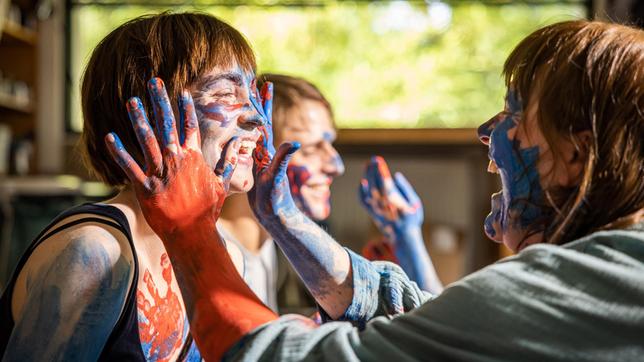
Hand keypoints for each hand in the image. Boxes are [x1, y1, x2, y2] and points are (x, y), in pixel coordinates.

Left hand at [105, 77, 240, 237]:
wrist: (192, 233)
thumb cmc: (207, 210)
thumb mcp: (222, 184)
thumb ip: (227, 162)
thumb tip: (238, 144)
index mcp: (195, 157)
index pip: (190, 126)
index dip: (185, 108)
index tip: (182, 92)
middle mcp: (177, 159)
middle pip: (166, 124)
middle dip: (160, 101)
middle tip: (153, 82)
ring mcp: (160, 172)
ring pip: (147, 139)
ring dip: (138, 118)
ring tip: (132, 101)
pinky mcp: (145, 186)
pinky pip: (129, 165)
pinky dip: (119, 151)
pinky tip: (110, 136)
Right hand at [249, 81, 299, 221]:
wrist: (275, 216)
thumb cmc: (276, 199)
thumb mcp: (277, 178)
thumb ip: (283, 159)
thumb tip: (296, 141)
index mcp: (268, 151)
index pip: (265, 121)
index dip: (264, 104)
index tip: (265, 84)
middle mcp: (265, 152)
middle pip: (260, 122)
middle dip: (257, 103)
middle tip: (254, 84)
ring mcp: (259, 160)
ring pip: (251, 133)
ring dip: (248, 117)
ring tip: (243, 103)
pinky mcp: (253, 170)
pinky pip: (245, 149)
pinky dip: (240, 138)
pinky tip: (236, 135)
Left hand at [359, 156, 422, 240]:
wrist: (403, 237)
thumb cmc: (411, 219)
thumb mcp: (415, 203)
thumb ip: (405, 189)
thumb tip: (396, 176)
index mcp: (394, 202)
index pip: (385, 182)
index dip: (380, 171)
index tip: (379, 160)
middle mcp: (382, 205)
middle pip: (373, 184)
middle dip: (372, 170)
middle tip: (373, 159)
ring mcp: (375, 210)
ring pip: (367, 190)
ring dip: (366, 176)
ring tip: (368, 166)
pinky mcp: (371, 213)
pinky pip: (362, 200)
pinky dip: (360, 190)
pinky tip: (363, 182)